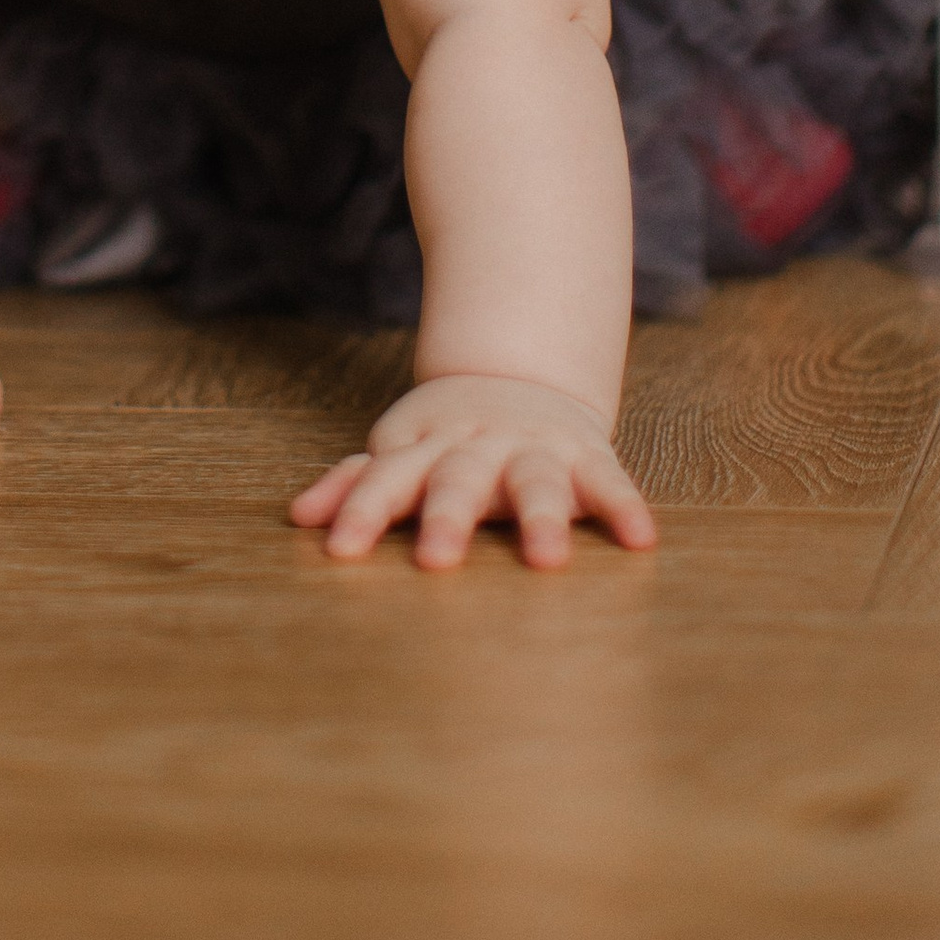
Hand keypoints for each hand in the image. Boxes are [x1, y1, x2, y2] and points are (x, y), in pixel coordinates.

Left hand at [288, 373, 656, 572]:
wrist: (521, 377)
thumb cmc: (446, 440)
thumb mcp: (399, 451)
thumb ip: (355, 484)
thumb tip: (298, 519)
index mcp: (423, 446)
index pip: (384, 479)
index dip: (360, 511)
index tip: (340, 552)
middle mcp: (477, 447)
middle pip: (457, 480)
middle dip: (447, 517)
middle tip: (434, 561)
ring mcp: (533, 449)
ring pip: (535, 482)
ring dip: (540, 518)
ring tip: (546, 562)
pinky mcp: (586, 457)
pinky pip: (609, 483)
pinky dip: (624, 507)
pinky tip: (641, 540)